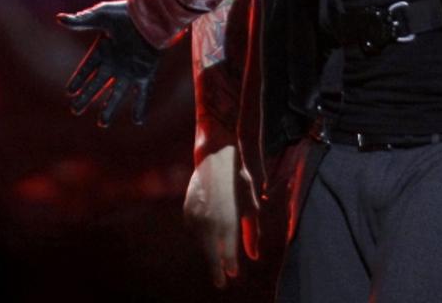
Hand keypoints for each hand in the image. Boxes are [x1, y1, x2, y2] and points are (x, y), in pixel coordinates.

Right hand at [56, 0, 162, 126]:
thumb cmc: (126, 12)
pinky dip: (141, 106)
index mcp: (104, 50)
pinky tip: (138, 121)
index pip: (88, 68)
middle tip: (76, 110)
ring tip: (102, 123)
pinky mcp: (146, 73)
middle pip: (98, 84)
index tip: (69, 92)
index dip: (79, 80)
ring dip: (110, 108)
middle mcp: (116, 62)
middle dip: (87, 97)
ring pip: (117, 93)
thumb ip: (81, 21)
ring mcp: (131, 69)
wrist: (153, 14)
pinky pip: (143, 93)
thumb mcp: (101, 15)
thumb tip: (59, 18)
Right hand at [184, 146, 242, 287]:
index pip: (227, 250)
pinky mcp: (187, 210)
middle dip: (215, 269)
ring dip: (207, 252)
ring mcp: (195, 215)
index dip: (230, 264)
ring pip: (200, 243)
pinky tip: (207, 241)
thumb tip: (254, 255)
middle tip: (220, 284)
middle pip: (210, 253)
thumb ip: (252, 231)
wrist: (215, 156)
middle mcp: (209, 220)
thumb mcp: (251, 204)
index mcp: (226, 219)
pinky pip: (193, 231)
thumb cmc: (239, 179)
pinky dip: (200, 238)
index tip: (233, 275)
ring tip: (217, 262)